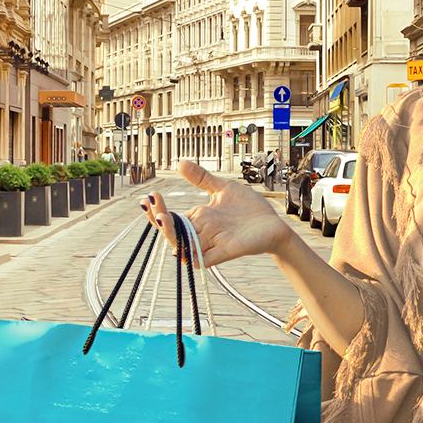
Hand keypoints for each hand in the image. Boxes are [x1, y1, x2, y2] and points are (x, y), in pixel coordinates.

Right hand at [141, 161, 296, 268]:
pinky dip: (191, 254)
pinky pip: (202, 259)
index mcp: (199, 218)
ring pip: (182, 245)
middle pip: (172, 232)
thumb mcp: (223, 188)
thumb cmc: (250, 208)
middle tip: (152, 203)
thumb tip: (180, 163)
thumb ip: (202, 178)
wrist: (273, 223)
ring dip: (170, 233)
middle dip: (158, 219)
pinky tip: (181, 244)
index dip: (157, 209)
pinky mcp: (224, 252)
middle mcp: (201, 231)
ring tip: (162, 217)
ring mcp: (211, 243)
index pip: (171, 217)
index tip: (149, 197)